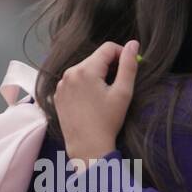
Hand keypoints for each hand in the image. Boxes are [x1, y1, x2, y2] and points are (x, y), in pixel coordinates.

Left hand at [53, 40, 139, 165]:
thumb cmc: (107, 122)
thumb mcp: (123, 92)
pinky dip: (84, 86)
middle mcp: (69, 73)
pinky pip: (74, 82)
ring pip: (84, 70)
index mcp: (86, 70)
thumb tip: (134, 44)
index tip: (129, 68)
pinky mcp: (58, 95)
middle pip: (95, 59)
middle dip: (109, 67)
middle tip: (118, 86)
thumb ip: (129, 65)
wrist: (87, 147)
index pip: (108, 48)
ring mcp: (61, 85)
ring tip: (104, 96)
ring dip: (96, 76)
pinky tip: (91, 102)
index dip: (122, 54)